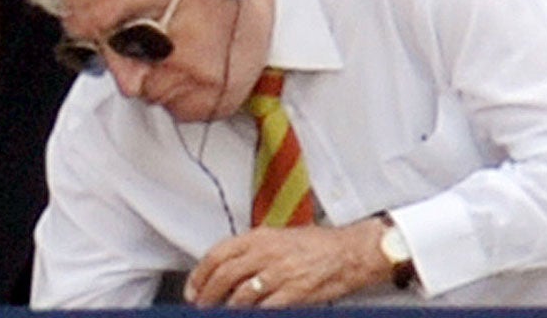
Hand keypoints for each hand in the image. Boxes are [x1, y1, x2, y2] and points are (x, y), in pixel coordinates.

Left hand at [187, 221, 389, 306]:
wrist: (351, 253)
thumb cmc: (319, 246)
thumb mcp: (282, 237)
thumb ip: (254, 250)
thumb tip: (226, 268)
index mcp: (263, 236)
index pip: (218, 254)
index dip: (200, 274)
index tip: (194, 288)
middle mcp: (268, 252)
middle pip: (223, 276)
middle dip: (207, 296)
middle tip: (203, 306)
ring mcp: (280, 273)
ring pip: (238, 296)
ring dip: (227, 309)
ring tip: (224, 313)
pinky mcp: (293, 292)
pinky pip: (261, 309)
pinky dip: (250, 314)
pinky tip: (249, 314)